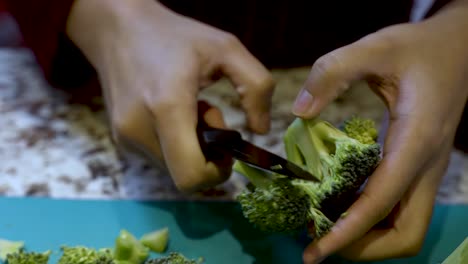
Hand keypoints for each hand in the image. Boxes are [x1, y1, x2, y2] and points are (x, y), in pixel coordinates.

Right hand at [64, 0, 273, 191]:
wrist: (117, 29)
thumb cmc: (175, 36)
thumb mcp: (226, 48)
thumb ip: (257, 88)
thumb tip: (261, 131)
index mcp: (167, 107)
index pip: (191, 175)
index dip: (217, 173)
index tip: (226, 146)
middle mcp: (140, 130)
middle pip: (185, 177)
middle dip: (207, 156)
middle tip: (206, 117)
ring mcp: (125, 138)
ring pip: (172, 170)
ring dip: (190, 149)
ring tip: (188, 111)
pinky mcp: (120, 140)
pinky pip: (158, 159)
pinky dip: (173, 145)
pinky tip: (170, 114)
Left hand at [292, 1, 467, 261]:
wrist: (455, 50)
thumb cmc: (417, 49)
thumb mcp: (375, 47)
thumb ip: (334, 72)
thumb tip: (300, 110)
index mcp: (416, 141)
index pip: (383, 201)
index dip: (349, 231)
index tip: (317, 251)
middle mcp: (426, 166)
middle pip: (406, 234)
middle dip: (363, 247)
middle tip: (318, 242)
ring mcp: (426, 171)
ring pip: (406, 228)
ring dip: (367, 238)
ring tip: (323, 229)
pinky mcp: (418, 169)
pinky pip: (400, 210)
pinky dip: (372, 220)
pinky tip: (340, 206)